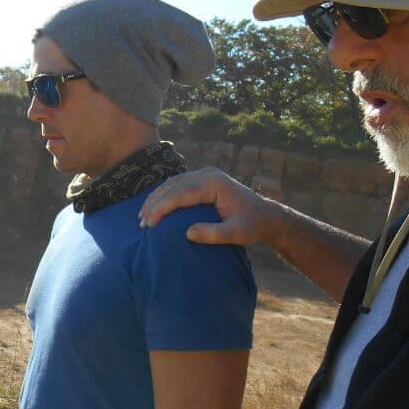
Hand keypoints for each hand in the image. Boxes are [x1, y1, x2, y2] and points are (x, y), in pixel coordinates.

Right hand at [138, 167, 280, 245]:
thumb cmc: (252, 226)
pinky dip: (165, 195)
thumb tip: (187, 233)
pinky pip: (179, 184)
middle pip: (173, 186)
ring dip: (157, 199)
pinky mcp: (204, 179)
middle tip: (142, 223)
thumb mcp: (236, 233)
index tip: (150, 224)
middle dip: (155, 204)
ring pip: (173, 183)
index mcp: (214, 183)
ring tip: (143, 217)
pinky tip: (155, 207)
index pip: (180, 194)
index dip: (162, 208)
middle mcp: (208, 174)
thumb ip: (214, 234)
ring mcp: (206, 174)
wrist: (266, 215)